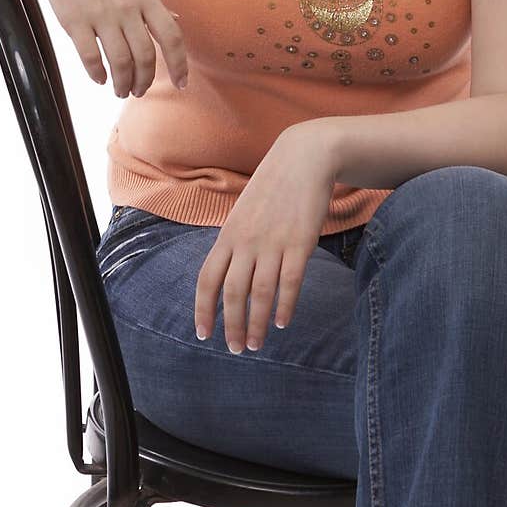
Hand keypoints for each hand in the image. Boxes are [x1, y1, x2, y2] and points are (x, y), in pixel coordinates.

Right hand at [32, 0, 187, 96]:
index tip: (181, 84)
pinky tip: (99, 78)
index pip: (171, 37)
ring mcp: (100, 15)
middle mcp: (127, 8)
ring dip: (122, 83)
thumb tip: (175, 19)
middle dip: (144, 81)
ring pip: (119, 62)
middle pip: (145, 56)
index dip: (179, 65)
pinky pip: (90, 57)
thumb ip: (153, 2)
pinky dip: (97, 73)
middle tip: (138, 90)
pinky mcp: (73, 20)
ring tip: (120, 89)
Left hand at [193, 123, 337, 353]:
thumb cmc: (273, 188)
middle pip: (232, 293)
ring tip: (257, 344)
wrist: (303, 157)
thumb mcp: (244, 213)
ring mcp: (273, 242)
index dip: (203, 310)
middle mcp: (246, 242)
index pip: (207, 280)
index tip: (204, 334)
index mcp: (228, 235)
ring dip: (257, 324)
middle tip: (236, 349)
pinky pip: (290, 282)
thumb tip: (228, 273)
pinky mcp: (300, 243)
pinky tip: (283, 323)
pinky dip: (285, 306)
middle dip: (232, 326)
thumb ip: (236, 242)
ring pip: (260, 294)